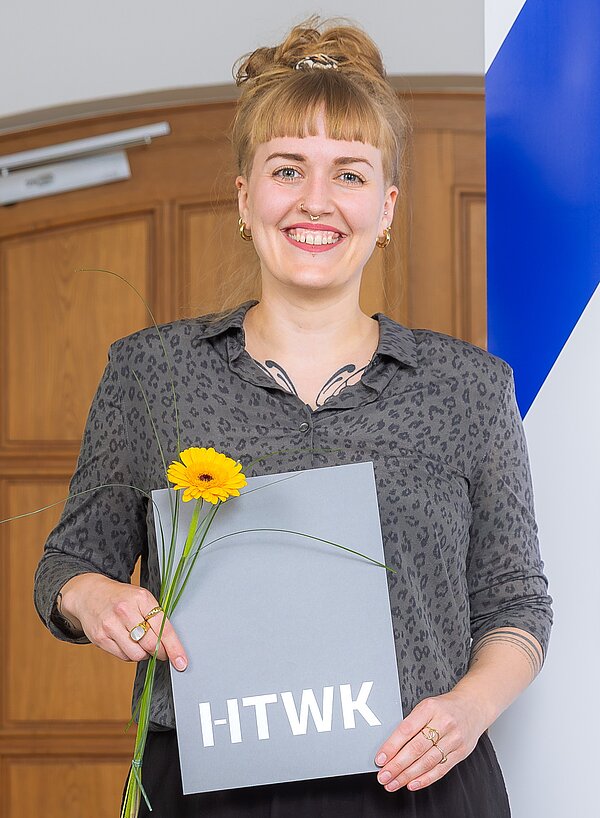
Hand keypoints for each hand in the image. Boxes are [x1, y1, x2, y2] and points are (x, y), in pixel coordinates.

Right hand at [59, 573, 187, 670]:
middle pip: (150, 644)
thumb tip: (170, 645)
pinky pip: (123, 656)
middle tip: (160, 651)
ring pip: (136, 654)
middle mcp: (125, 610)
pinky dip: (129, 654)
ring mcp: (110, 624)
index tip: (181, 662)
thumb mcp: (141, 598)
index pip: (163, 628)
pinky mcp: (100, 637)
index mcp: (141, 598)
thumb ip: (156, 617)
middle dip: (158, 652)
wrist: (89, 594)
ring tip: (140, 643)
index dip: (174, 648)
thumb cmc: (121, 597)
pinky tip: (127, 642)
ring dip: (143, 654)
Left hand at [374, 689, 487, 791]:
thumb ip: (411, 723)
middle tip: (384, 776)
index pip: (406, 730)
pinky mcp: (461, 752)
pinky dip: (425, 779)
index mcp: (430, 708)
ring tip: (394, 782)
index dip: (391, 746)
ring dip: (408, 775)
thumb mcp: (427, 706)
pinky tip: (412, 783)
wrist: (474, 706)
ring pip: (428, 761)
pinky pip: (441, 769)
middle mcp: (443, 723)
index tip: (380, 758)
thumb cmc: (445, 707)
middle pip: (416, 748)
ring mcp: (454, 738)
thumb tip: (390, 747)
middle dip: (397, 765)